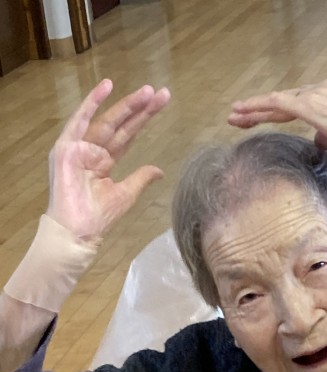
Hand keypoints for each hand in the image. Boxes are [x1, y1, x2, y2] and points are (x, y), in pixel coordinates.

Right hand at [47, 79, 170, 238]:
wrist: (79, 231)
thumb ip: (140, 178)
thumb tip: (159, 170)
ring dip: (125, 105)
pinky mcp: (67, 147)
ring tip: (146, 92)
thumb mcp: (126, 194)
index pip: (128, 135)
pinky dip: (91, 103)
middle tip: (160, 93)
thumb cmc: (97, 217)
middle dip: (140, 109)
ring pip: (106, 121)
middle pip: (121, 125)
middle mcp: (93, 150)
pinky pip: (79, 120)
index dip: (144, 120)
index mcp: (105, 161)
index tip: (162, 103)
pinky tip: (106, 86)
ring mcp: (79, 147)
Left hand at [228, 79, 326, 161]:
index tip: (264, 118)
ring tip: (234, 116)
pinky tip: (244, 111)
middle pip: (286, 100)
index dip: (279, 111)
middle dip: (261, 109)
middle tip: (239, 116)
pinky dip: (260, 107)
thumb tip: (317, 140)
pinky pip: (279, 103)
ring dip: (254, 109)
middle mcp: (324, 89)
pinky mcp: (312, 105)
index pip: (300, 103)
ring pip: (279, 101)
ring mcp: (318, 95)